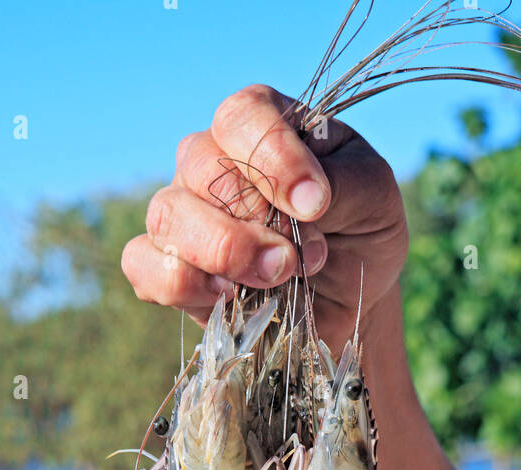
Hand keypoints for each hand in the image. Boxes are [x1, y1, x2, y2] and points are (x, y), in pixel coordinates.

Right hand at [121, 84, 407, 352]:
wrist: (348, 302)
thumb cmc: (360, 236)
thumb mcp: (376, 202)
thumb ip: (347, 188)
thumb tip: (307, 200)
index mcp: (262, 126)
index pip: (242, 116)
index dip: (272, 157)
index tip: (315, 204)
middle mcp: (211, 161)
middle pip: (199, 165)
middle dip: (255, 220)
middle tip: (307, 256)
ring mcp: (184, 214)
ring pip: (169, 215)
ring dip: (224, 252)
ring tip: (277, 277)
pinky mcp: (169, 268)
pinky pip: (144, 266)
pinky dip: (182, 284)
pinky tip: (228, 296)